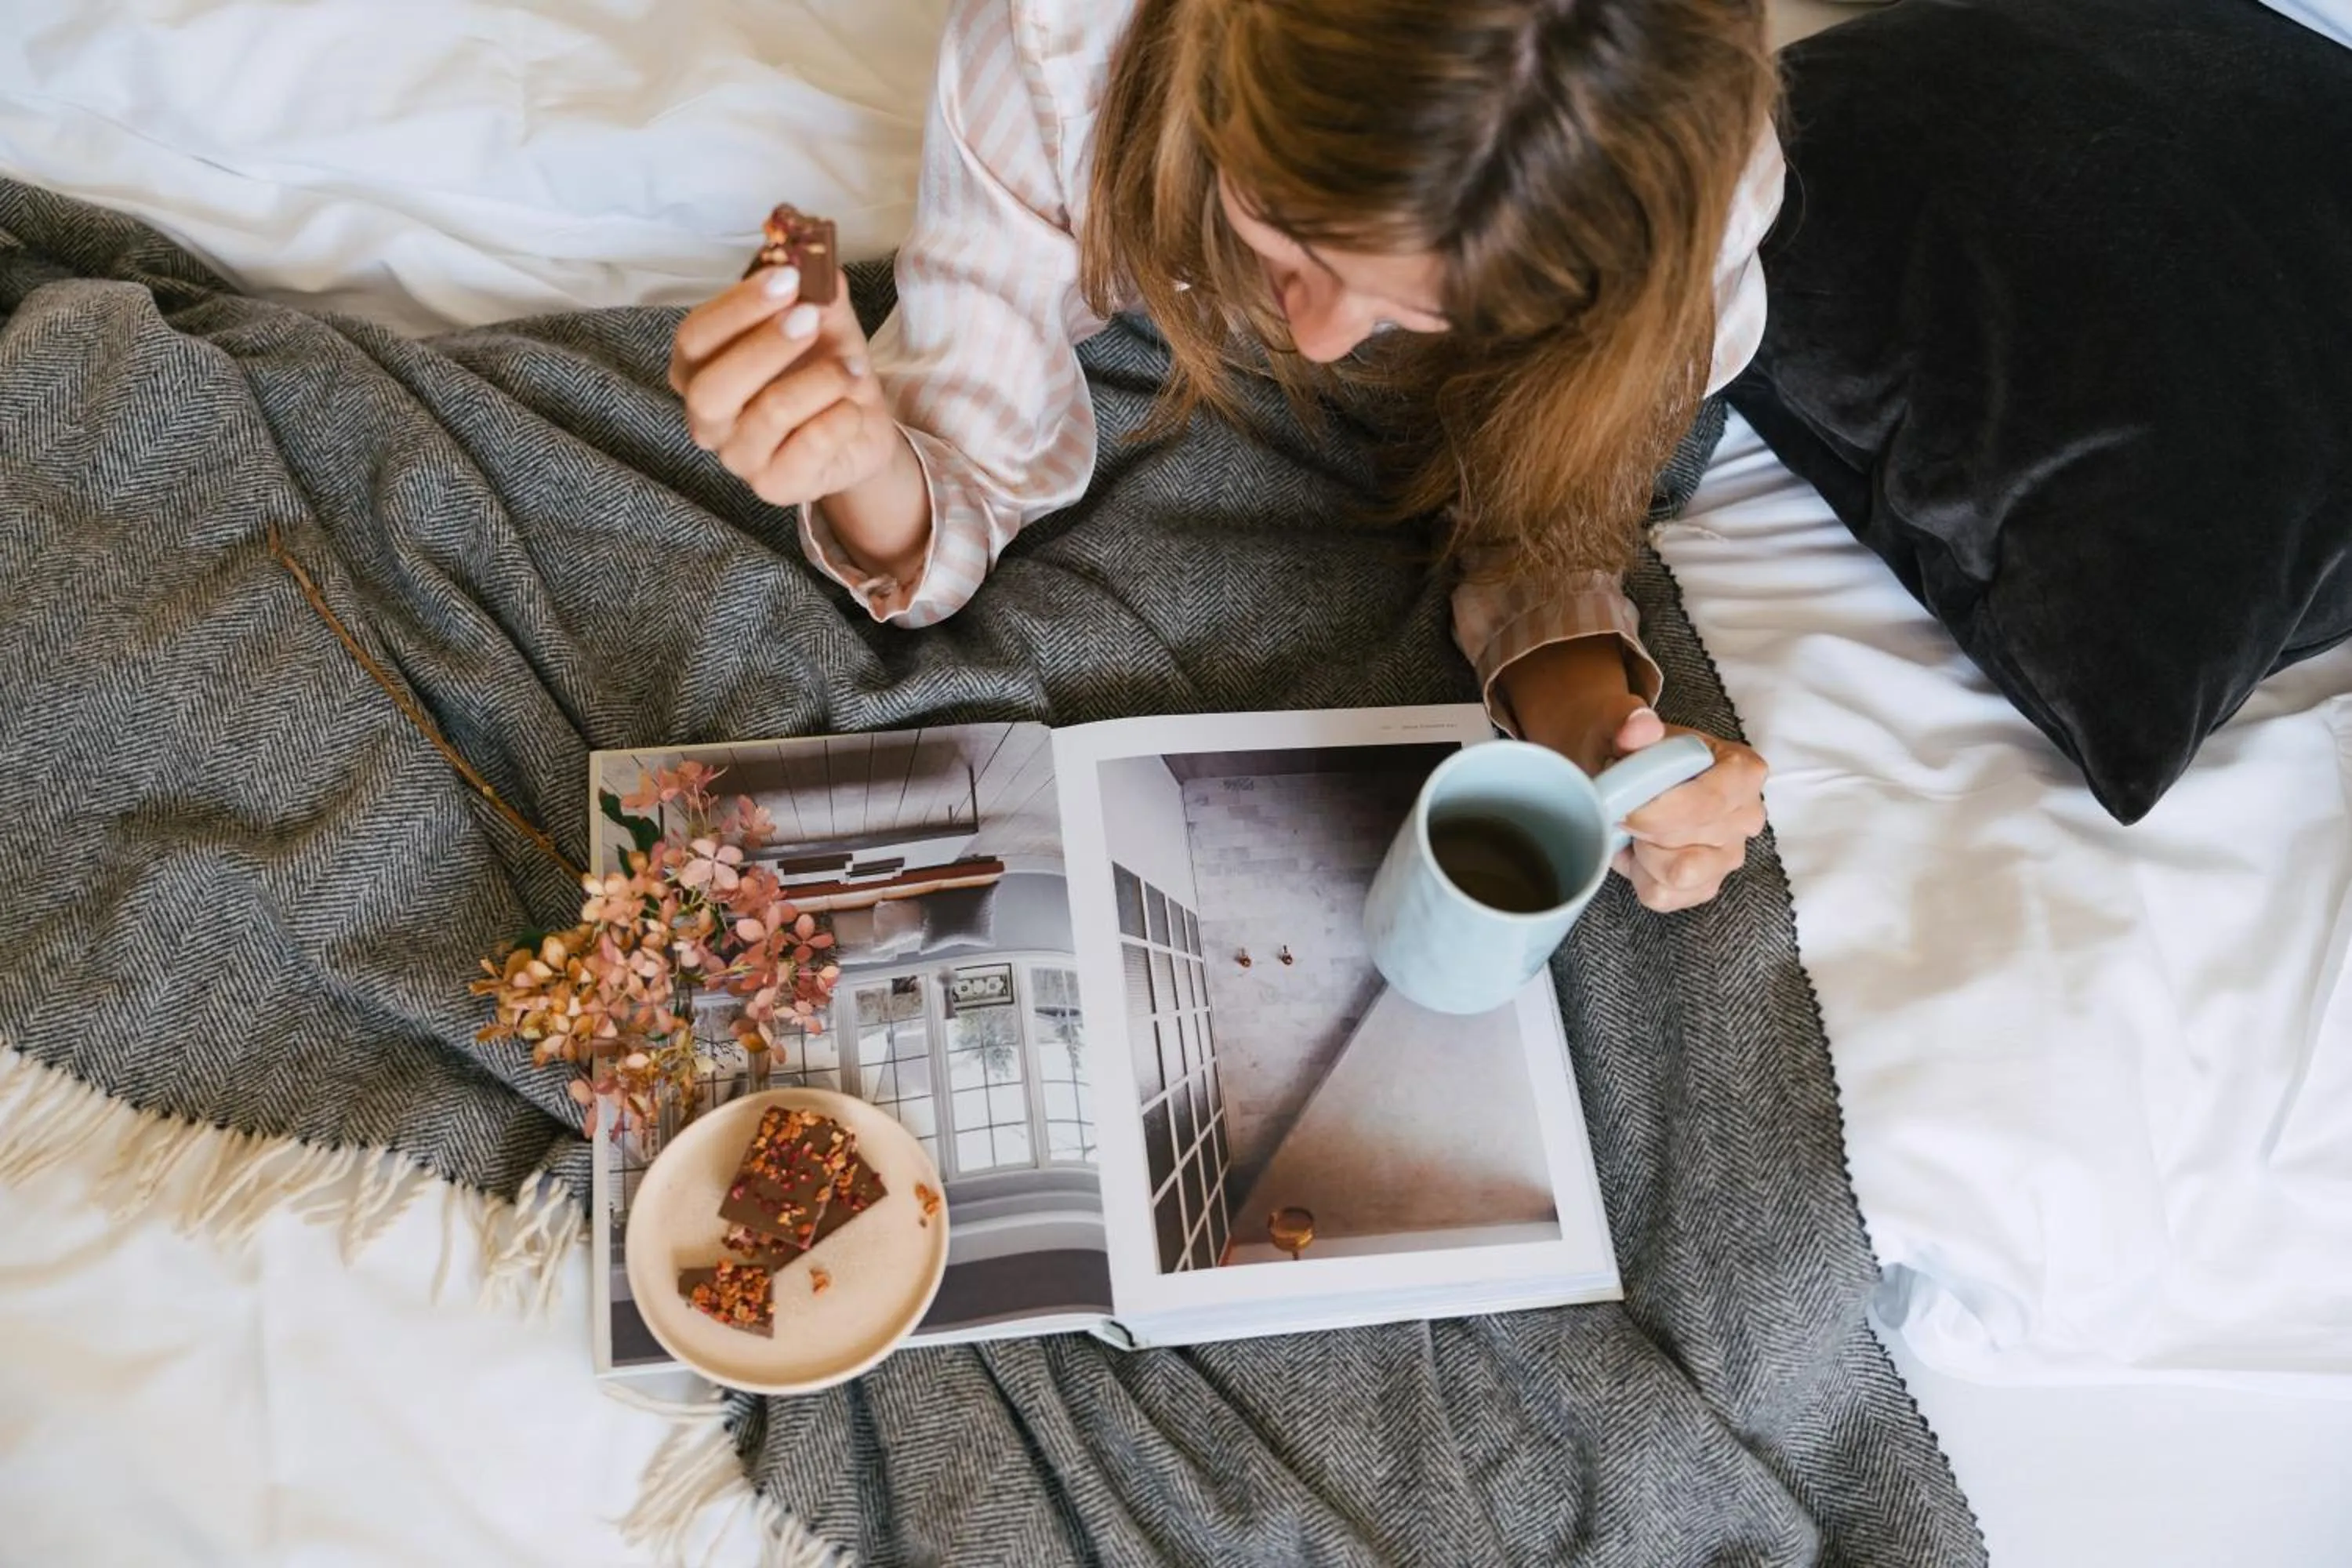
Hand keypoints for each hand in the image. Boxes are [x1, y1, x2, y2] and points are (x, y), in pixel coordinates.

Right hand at [669, 268, 900, 512]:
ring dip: (821, 380)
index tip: (786, 277)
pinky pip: (807, 447)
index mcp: (700, 370)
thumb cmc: (823, 368)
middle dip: (765, 346)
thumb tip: (812, 251)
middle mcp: (708, 419)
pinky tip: (853, 408)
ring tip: (853, 368)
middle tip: (810, 317)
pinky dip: (839, 418)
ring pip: (767, 414)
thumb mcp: (822, 320)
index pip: (694, 339)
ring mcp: (740, 458)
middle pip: (711, 387)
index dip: (737, 307)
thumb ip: (813, 287)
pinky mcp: (777, 487)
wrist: (858, 426)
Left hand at [1500, 636, 1765, 913]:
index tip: (1626, 806)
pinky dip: (1638, 876)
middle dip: (1645, 827)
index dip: (1662, 811)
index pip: (1712, 802)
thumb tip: (1639, 726)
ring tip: (1636, 827)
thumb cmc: (1631, 753)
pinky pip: (1664, 896)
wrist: (1618, 777)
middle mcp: (1747, 816)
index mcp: (1742, 771)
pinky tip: (1638, 849)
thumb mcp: (1621, 727)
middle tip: (1626, 806)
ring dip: (1642, 852)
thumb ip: (1627, 722)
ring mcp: (1729, 856)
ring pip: (1678, 873)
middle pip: (1689, 839)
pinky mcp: (1705, 886)